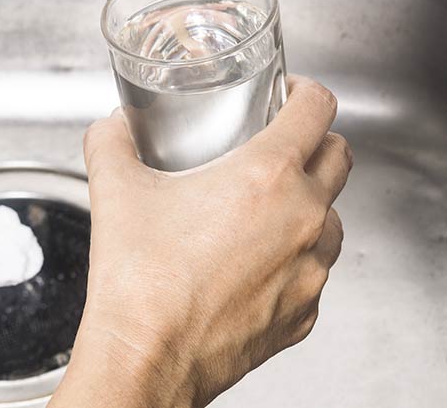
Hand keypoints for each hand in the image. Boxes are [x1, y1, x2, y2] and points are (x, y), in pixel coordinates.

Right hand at [50, 76, 351, 406]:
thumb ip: (111, 145)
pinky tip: (250, 265)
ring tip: (262, 212)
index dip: (304, 92)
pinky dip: (292, 260)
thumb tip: (111, 130)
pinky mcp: (303, 312)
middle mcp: (302, 219)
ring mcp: (310, 270)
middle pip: (338, 158)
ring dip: (308, 205)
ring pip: (333, 218)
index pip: (317, 109)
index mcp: (266, 177)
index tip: (289, 96)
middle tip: (276, 147)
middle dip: (313, 143)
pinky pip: (313, 272)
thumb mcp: (114, 192)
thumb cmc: (139, 283)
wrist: (146, 356)